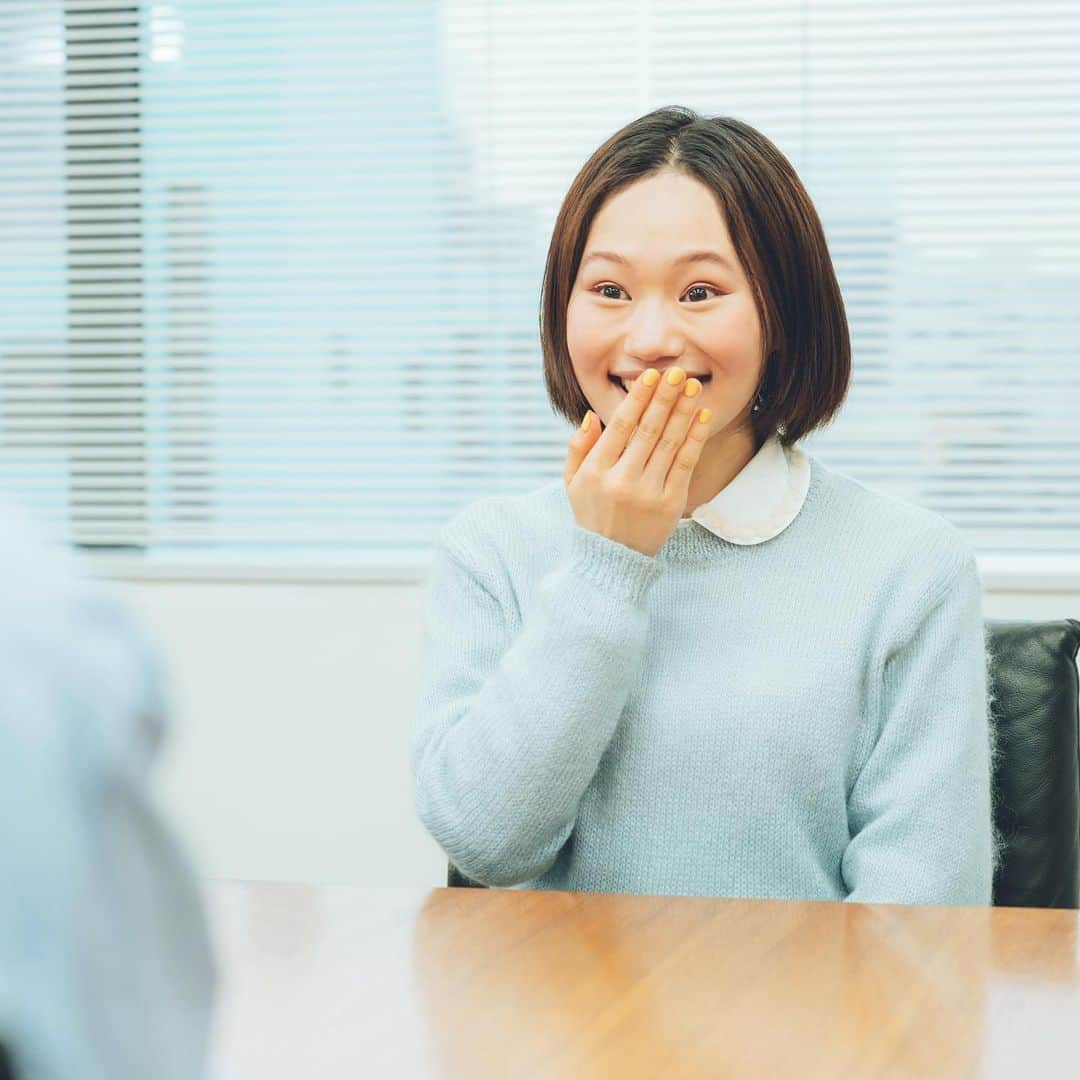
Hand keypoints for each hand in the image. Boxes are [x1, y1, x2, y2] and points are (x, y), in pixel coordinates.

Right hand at [563, 367, 710, 557]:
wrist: (612, 561)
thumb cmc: (592, 515)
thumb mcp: (572, 483)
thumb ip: (578, 448)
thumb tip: (592, 416)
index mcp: (596, 471)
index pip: (620, 426)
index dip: (637, 398)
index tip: (651, 376)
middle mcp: (621, 480)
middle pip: (648, 430)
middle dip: (664, 398)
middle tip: (678, 372)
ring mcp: (647, 493)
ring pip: (669, 443)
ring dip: (683, 412)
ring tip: (693, 388)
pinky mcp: (670, 504)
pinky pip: (685, 464)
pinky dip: (694, 438)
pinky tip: (702, 418)